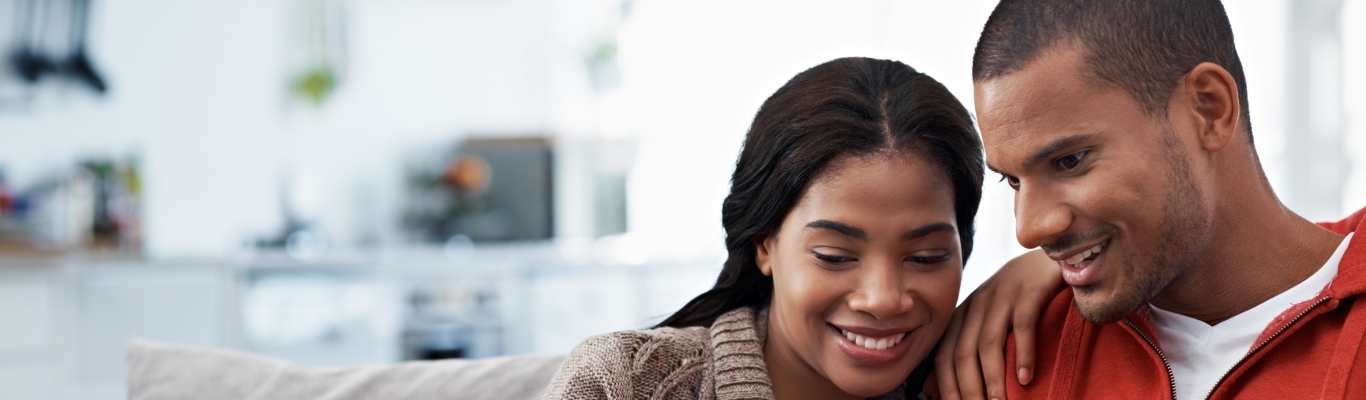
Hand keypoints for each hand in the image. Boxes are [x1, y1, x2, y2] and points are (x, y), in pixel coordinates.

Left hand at [931, 250, 1061, 399]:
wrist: (1045, 258)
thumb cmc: (1014, 299)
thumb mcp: (982, 322)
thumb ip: (958, 351)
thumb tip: (928, 388)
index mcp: (961, 316)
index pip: (944, 357)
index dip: (947, 388)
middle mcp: (976, 306)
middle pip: (963, 354)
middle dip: (967, 390)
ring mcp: (1001, 297)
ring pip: (988, 343)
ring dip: (993, 378)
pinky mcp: (1029, 291)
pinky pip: (1022, 325)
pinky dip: (1023, 353)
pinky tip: (1025, 378)